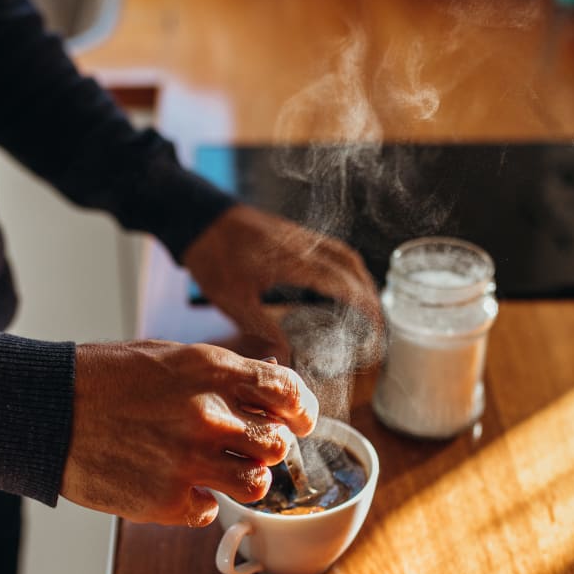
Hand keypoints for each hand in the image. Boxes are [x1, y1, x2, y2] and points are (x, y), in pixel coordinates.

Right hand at [62, 341, 318, 526]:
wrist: (46, 410)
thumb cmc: (101, 378)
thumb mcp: (166, 356)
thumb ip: (219, 372)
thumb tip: (267, 380)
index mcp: (210, 370)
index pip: (286, 391)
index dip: (301, 409)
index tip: (299, 420)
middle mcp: (208, 415)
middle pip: (277, 444)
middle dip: (269, 447)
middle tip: (251, 448)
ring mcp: (189, 460)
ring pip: (256, 484)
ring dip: (245, 479)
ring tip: (220, 471)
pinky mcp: (167, 500)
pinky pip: (211, 510)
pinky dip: (201, 502)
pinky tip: (177, 485)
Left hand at [182, 204, 382, 359]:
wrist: (197, 217)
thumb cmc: (211, 258)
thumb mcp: (232, 301)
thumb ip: (263, 328)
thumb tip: (288, 356)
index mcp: (293, 261)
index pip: (342, 282)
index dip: (364, 305)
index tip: (376, 327)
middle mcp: (302, 244)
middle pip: (351, 265)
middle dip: (369, 294)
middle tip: (376, 324)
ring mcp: (299, 236)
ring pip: (344, 253)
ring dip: (360, 278)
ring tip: (366, 307)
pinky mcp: (292, 233)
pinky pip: (330, 247)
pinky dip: (345, 266)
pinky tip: (340, 284)